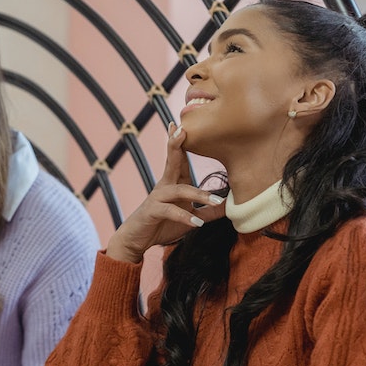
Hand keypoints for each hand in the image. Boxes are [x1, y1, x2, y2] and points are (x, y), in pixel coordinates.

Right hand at [105, 122, 225, 263]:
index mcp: (173, 183)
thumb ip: (207, 212)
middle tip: (181, 129)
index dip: (181, 142)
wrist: (136, 240)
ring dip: (198, 194)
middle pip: (172, 162)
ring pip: (179, 190)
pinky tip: (196, 223)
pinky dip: (184, 217)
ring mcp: (157, 198)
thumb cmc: (162, 225)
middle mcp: (164, 186)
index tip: (182, 125)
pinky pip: (170, 212)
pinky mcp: (152, 212)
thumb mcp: (189, 217)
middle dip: (176, 145)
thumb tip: (228, 206)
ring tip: (215, 201)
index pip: (179, 160)